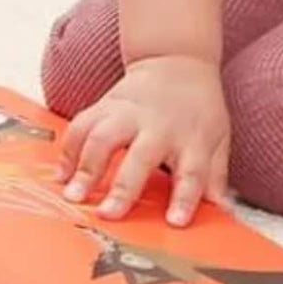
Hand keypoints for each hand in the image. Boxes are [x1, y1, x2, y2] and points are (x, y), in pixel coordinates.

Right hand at [56, 54, 230, 226]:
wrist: (178, 60)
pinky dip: (68, 150)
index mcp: (192, 138)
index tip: (176, 222)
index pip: (193, 172)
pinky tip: (62, 173)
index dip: (185, 198)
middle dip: (124, 186)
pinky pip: (81, 126)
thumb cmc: (198, 108)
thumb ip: (214, 176)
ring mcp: (129, 113)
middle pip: (141, 156)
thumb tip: (221, 211)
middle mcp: (158, 125)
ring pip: (103, 136)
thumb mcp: (218, 137)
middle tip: (109, 214)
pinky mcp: (105, 105)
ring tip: (74, 195)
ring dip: (86, 167)